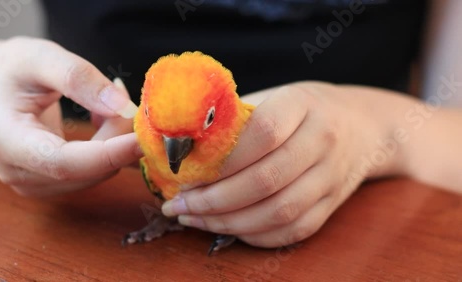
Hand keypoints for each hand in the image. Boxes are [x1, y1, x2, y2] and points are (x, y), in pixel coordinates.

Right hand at [0, 37, 140, 195]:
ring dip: (115, 141)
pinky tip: (98, 119)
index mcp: (7, 140)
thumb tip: (123, 108)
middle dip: (117, 137)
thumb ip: (80, 78)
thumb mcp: (41, 58)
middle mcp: (19, 172)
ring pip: (98, 173)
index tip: (143, 138)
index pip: (64, 162)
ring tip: (103, 102)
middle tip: (122, 96)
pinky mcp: (52, 184)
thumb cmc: (13, 70)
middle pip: (87, 169)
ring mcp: (35, 184)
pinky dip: (109, 148)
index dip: (109, 154)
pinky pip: (96, 172)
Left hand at [162, 82, 396, 247]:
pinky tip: (225, 228)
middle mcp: (323, 141)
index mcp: (303, 104)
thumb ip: (234, 118)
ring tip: (192, 219)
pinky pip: (292, 231)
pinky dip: (254, 236)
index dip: (222, 159)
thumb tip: (180, 145)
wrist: (363, 126)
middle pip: (267, 180)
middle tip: (178, 204)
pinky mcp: (332, 204)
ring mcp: (331, 177)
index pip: (264, 133)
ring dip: (228, 223)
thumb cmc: (304, 109)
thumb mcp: (274, 97)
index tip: (186, 172)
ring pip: (279, 212)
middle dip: (214, 199)